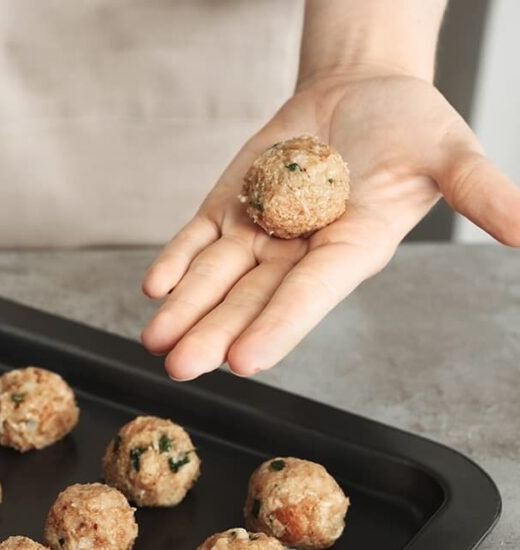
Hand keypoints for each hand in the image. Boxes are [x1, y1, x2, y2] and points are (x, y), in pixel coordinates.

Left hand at [141, 69, 519, 379]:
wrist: (362, 92)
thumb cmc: (412, 129)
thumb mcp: (452, 154)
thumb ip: (482, 192)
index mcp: (352, 250)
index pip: (311, 294)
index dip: (279, 325)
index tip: (245, 360)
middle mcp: (301, 252)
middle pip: (252, 298)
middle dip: (215, 332)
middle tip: (181, 367)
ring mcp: (261, 232)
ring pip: (216, 277)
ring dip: (185, 307)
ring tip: (155, 340)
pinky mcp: (231, 207)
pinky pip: (198, 238)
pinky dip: (176, 260)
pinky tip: (155, 286)